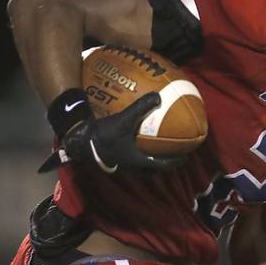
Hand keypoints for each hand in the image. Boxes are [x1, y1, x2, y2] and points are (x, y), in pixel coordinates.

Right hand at [39, 92, 183, 172]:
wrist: (79, 141)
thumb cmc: (104, 136)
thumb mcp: (124, 120)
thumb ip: (141, 108)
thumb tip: (158, 96)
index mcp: (137, 160)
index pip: (162, 165)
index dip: (175, 162)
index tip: (186, 157)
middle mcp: (130, 164)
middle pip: (152, 167)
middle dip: (164, 161)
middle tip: (174, 153)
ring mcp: (120, 162)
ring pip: (140, 162)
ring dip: (149, 156)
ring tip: (156, 146)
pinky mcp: (111, 155)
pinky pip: (129, 153)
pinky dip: (136, 147)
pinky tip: (134, 136)